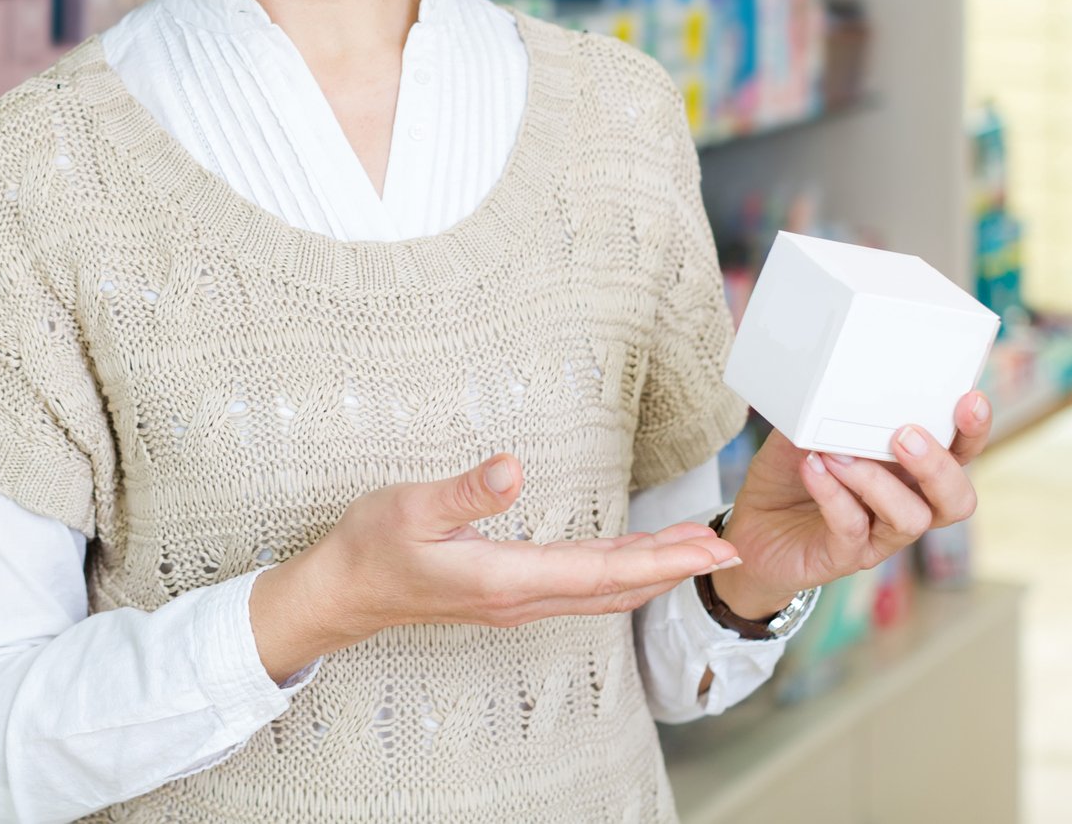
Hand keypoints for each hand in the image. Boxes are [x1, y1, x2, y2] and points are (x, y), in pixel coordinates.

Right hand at [248, 454, 741, 682]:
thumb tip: (513, 468)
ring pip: (602, 592)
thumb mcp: (411, 507)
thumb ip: (465, 491)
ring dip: (652, 573)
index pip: (602, 569)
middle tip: (727, 548)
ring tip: (693, 552)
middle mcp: (520, 598)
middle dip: (674, 567)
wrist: (343, 593)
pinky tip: (631, 564)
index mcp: (506, 577)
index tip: (708, 546)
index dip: (660, 557)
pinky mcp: (507, 596)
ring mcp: (515, 602)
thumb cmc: (372, 546)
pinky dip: (620, 576)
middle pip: (615, 586)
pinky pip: (581, 591)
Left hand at [714, 391, 991, 619]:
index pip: (958, 454)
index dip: (972, 431)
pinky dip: (834, 495)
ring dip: (876, 481)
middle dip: (940, 466)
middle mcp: (904, 504)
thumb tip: (833, 391)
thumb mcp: (803, 435)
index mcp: (907, 470)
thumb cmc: (789, 478)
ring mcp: (878, 535)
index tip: (969, 400)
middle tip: (906, 436)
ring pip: (911, 518)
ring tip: (837, 454)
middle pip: (956, 499)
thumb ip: (823, 415)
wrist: (749, 526)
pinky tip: (812, 468)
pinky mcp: (845, 555)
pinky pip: (853, 528)